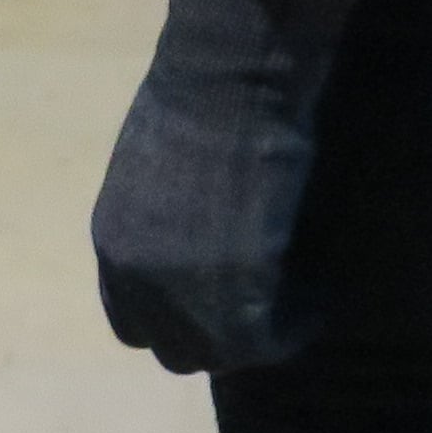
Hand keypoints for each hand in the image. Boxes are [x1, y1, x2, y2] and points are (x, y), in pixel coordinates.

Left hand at [89, 0, 367, 378]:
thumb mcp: (158, 171)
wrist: (235, 79)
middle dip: (219, 335)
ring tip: (297, 302)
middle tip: (268, 308)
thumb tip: (202, 242)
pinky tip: (318, 298)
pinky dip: (295, 325)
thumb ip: (166, 220)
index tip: (222, 303)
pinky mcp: (234, 292)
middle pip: (173, 348)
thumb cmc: (206, 99)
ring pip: (219, 353)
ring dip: (258, 335)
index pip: (132, 321)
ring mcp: (180, 291)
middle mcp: (134, 279)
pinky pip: (267, 339)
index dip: (179, 319)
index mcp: (113, 243)